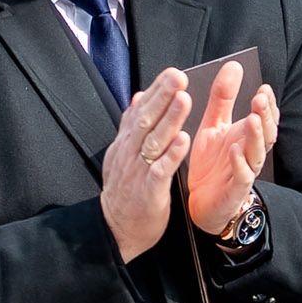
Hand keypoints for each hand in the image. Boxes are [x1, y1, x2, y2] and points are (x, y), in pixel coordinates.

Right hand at [100, 69, 192, 261]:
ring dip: (169, 119)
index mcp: (126, 143)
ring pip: (153, 141)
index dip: (156, 91)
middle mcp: (130, 153)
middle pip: (146, 120)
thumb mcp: (124, 154)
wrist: (117, 229)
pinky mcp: (149, 191)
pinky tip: (184, 140)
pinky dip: (171, 155)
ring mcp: (138, 171)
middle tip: (179, 76)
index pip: (140, 111)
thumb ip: (132, 126)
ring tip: (184, 99)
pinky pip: (161, 170)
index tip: (173, 73)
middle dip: (163, 97)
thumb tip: (138, 96)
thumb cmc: (127, 190)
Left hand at [185, 61, 280, 233]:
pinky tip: (235, 150)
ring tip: (252, 119)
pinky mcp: (235, 189)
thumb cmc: (212, 164)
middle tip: (260, 100)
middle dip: (266, 116)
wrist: (202, 202)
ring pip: (257, 153)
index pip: (266, 118)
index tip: (264, 88)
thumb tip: (234, 66)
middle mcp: (250, 152)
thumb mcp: (214, 125)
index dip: (267, 105)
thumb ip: (223, 98)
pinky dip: (240, 163)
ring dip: (257, 136)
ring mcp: (245, 170)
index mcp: (247, 136)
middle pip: (267, 134)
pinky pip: (242, 176)